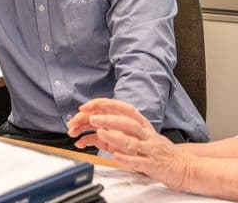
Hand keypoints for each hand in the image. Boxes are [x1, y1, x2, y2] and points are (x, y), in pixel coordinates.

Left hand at [68, 98, 191, 190]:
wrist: (184, 167)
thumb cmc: (157, 150)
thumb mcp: (140, 135)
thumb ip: (118, 129)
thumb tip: (93, 123)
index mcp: (141, 124)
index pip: (122, 109)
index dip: (104, 105)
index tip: (87, 107)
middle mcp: (145, 134)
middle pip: (126, 122)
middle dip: (107, 119)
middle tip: (91, 118)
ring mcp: (149, 149)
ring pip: (131, 140)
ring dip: (114, 136)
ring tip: (100, 133)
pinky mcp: (153, 165)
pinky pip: (139, 161)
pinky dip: (127, 158)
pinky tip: (116, 155)